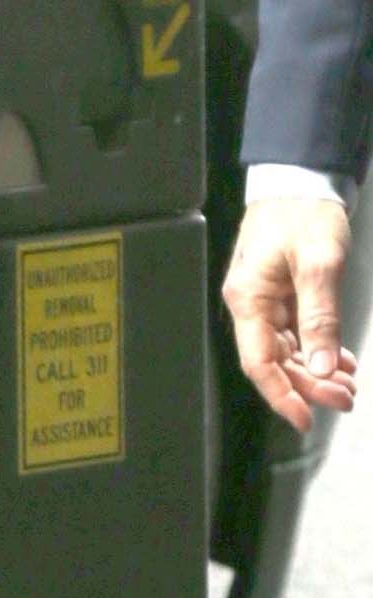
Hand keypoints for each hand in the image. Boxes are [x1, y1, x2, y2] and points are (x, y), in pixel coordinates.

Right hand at [223, 191, 357, 431]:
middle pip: (275, 362)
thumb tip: (322, 365)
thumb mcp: (318, 263)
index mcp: (249, 298)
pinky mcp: (279, 294)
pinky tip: (340, 360)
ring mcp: (264, 300)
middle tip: (346, 399)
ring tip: (348, 384)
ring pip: (286, 351)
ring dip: (316, 371)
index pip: (260, 362)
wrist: (300, 179)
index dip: (282, 395)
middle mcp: (250, 304)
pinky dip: (317, 350)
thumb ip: (320, 317)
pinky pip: (294, 334)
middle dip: (309, 385)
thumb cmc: (302, 212)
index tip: (307, 419)